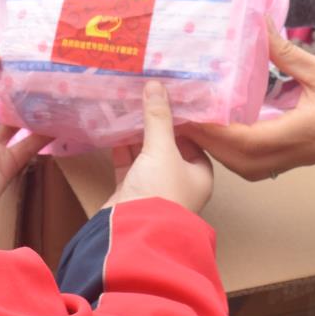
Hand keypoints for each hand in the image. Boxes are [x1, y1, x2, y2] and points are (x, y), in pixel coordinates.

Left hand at [0, 48, 49, 217]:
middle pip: (4, 108)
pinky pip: (27, 149)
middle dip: (22, 95)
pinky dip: (42, 139)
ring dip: (34, 115)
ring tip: (56, 96)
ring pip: (17, 127)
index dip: (1, 76)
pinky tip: (58, 125)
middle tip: (46, 77)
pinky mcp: (6, 167)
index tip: (23, 60)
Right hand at [110, 82, 213, 213]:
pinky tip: (114, 128)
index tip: (169, 97)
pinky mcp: (131, 192)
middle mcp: (179, 182)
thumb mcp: (162, 149)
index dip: (182, 120)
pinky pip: (128, 164)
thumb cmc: (161, 191)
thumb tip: (156, 84)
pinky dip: (121, 148)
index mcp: (200, 175)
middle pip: (168, 146)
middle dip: (156, 124)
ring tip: (128, 106)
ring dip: (137, 134)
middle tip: (145, 97)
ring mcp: (154, 188)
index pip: (194, 140)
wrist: (132, 232)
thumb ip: (158, 117)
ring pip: (146, 154)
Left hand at [185, 29, 314, 179]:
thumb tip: (258, 26)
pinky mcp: (298, 157)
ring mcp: (295, 159)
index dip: (214, 130)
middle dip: (209, 144)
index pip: (245, 140)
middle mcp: (293, 152)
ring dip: (221, 151)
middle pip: (239, 161)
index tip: (190, 113)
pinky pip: (258, 164)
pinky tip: (227, 129)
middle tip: (185, 118)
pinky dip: (236, 152)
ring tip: (200, 123)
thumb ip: (286, 53)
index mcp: (299, 132)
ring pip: (247, 167)